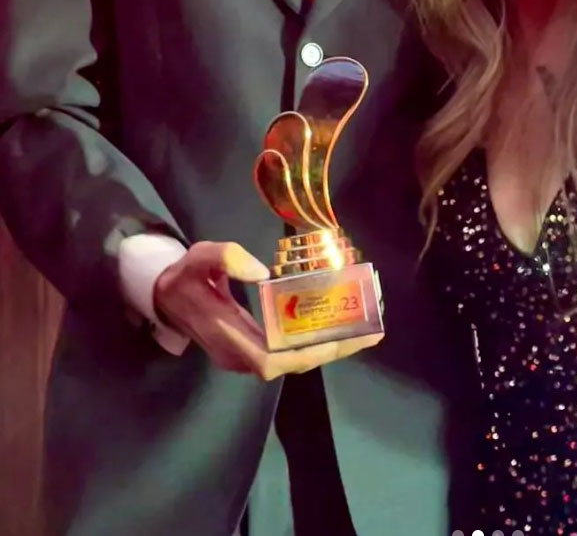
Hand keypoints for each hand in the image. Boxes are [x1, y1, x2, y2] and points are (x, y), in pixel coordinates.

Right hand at [154, 240, 382, 379]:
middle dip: (331, 351)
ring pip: (292, 361)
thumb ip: (224, 258)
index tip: (334, 341)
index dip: (303, 354)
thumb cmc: (184, 277)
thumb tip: (261, 271)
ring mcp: (244, 356)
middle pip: (290, 364)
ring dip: (328, 348)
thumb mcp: (198, 258)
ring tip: (363, 330)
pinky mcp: (251, 350)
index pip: (269, 361)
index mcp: (226, 337)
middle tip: (368, 332)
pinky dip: (315, 342)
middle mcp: (238, 356)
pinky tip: (337, 327)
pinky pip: (288, 352)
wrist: (164, 296)